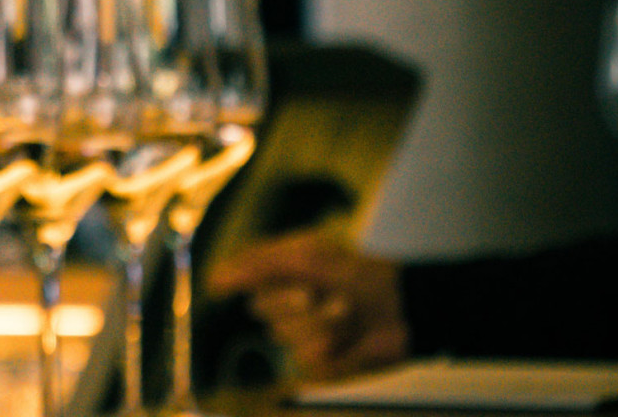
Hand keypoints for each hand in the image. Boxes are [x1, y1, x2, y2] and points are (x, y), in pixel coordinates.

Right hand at [209, 229, 408, 379]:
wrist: (404, 308)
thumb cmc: (358, 274)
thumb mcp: (305, 256)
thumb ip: (255, 264)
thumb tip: (212, 278)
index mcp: (280, 272)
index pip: (242, 278)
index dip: (251, 280)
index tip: (263, 275)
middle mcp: (286, 301)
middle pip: (260, 308)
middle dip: (294, 301)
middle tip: (321, 292)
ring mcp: (302, 332)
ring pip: (283, 335)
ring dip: (318, 322)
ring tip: (346, 312)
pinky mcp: (319, 360)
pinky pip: (305, 358)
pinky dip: (330, 346)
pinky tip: (349, 337)